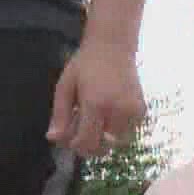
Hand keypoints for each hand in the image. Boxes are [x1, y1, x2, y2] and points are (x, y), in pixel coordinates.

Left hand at [47, 37, 146, 157]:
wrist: (113, 47)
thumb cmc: (85, 64)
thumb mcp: (65, 87)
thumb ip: (59, 115)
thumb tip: (53, 139)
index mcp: (96, 104)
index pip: (87, 141)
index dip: (77, 146)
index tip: (69, 140)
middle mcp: (117, 111)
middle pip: (103, 147)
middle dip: (90, 145)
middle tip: (80, 132)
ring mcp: (132, 112)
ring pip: (117, 142)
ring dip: (104, 138)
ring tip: (95, 120)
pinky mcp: (141, 111)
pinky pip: (128, 133)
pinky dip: (116, 130)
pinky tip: (109, 114)